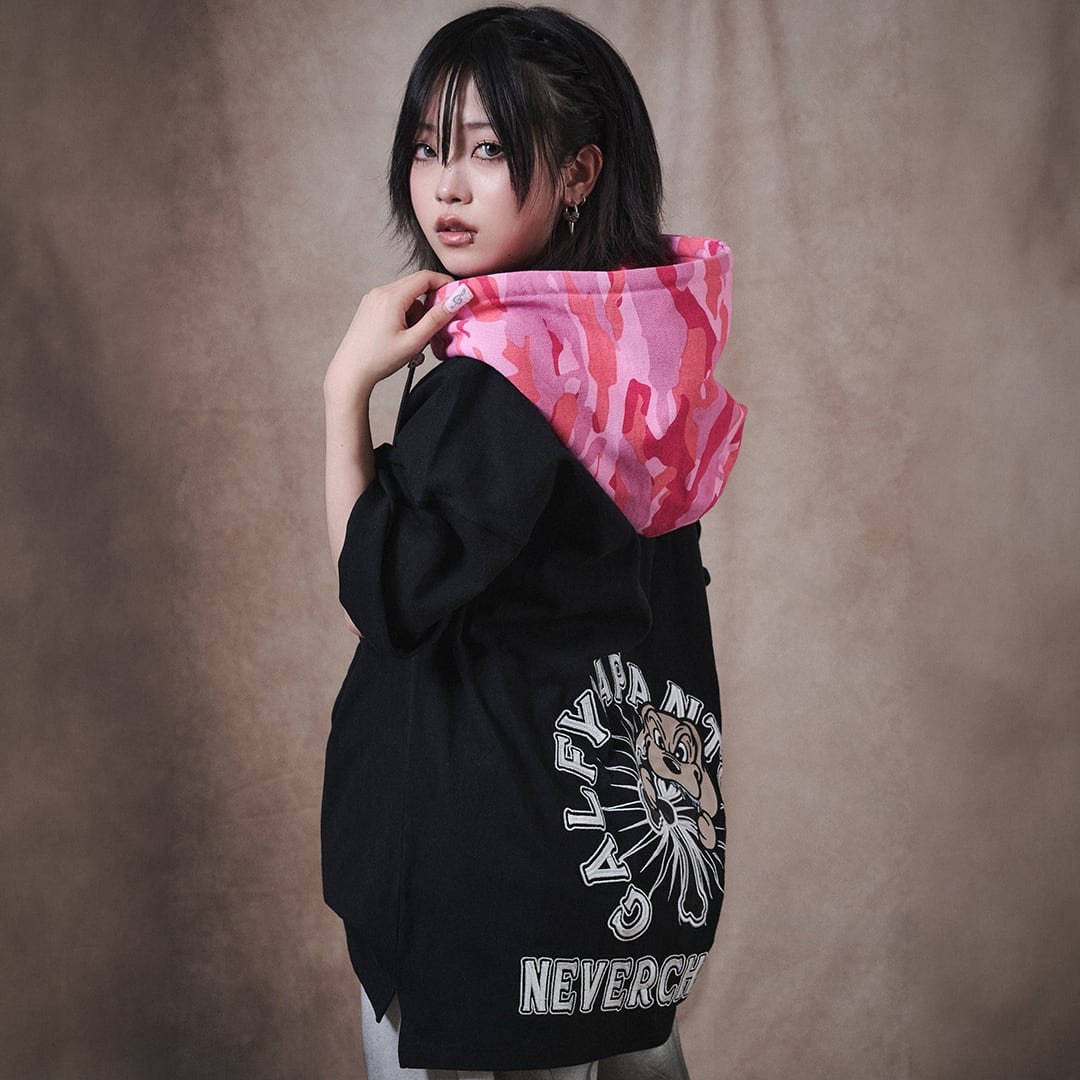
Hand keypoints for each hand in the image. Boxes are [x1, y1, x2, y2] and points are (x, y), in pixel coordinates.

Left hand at [324, 270, 468, 399]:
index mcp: (391, 297)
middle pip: (416, 284)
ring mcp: (373, 298)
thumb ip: (437, 318)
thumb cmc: (380, 359)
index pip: (426, 277)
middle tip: (437, 324)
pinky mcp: (369, 307)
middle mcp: (380, 292)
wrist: (350, 372)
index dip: (445, 284)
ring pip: (407, 296)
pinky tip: (402, 334)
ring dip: (417, 312)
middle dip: (431, 301)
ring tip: (413, 337)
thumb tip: (457, 299)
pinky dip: (405, 314)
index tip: (457, 297)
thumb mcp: (414, 341)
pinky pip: (395, 302)